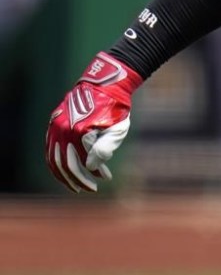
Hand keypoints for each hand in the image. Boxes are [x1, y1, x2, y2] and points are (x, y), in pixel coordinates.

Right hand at [45, 52, 142, 192]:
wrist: (103, 85)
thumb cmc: (115, 108)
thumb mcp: (117, 130)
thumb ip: (104, 149)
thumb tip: (90, 167)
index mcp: (80, 132)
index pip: (85, 161)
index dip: (95, 173)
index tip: (106, 178)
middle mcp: (64, 130)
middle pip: (65, 164)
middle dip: (78, 180)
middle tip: (90, 189)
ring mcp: (56, 126)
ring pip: (53, 159)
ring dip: (64, 175)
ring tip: (76, 186)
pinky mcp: (53, 124)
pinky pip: (50, 148)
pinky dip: (56, 162)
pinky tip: (65, 171)